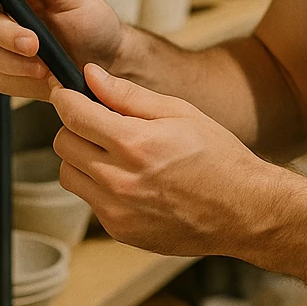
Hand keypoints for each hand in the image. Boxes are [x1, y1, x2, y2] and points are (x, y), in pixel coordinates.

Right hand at [0, 0, 125, 100]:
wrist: (108, 61)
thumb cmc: (92, 22)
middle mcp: (1, 13)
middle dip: (3, 31)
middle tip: (32, 42)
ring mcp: (0, 44)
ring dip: (12, 59)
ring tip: (44, 63)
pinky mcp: (5, 72)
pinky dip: (19, 76)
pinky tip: (41, 73)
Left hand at [51, 64, 284, 257]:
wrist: (243, 210)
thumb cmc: (217, 156)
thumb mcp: (178, 111)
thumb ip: (128, 94)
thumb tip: (90, 75)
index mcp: (134, 143)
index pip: (73, 114)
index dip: (67, 98)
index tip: (70, 94)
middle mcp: (119, 180)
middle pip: (64, 144)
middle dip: (76, 127)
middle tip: (100, 122)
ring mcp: (117, 210)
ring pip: (69, 174)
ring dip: (82, 158)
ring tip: (115, 153)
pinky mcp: (120, 230)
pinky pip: (90, 200)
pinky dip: (99, 186)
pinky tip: (131, 180)